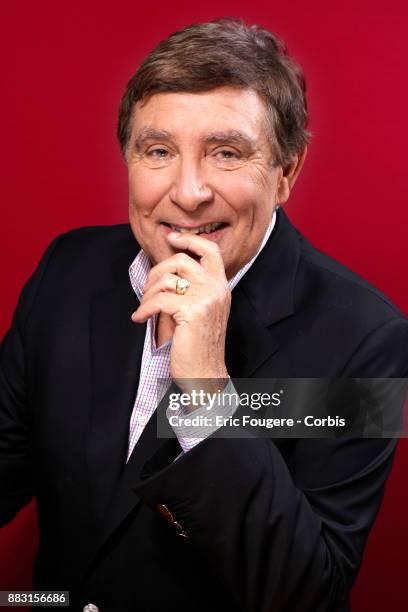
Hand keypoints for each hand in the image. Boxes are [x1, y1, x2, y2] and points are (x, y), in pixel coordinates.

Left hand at [131, 232, 230, 395]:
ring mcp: (206, 298)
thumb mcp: (199, 311)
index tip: (171, 238)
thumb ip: (190, 289)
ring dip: (148, 293)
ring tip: (144, 308)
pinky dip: (144, 308)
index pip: (210, 251)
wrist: (205, 374)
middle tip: (147, 289)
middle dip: (156, 272)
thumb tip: (165, 270)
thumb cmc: (198, 345)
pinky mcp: (192, 311)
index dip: (190, 240)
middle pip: (181, 260)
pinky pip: (158, 299)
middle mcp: (217, 289)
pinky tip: (140, 318)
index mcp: (221, 287)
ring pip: (167, 279)